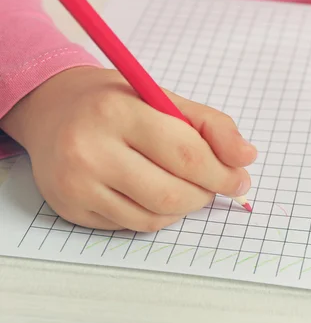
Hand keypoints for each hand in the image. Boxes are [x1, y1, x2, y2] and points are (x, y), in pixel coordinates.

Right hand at [0, 66, 256, 230]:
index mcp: (117, 112)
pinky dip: (158, 214)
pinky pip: (133, 225)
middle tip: (215, 184)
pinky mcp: (71, 209)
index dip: (222, 173)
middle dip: (206, 193)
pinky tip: (155, 192)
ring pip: (155, 217)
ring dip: (184, 206)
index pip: (185, 154)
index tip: (240, 179)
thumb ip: (210, 125)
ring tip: (186, 185)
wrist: (53, 110)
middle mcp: (89, 150)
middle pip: (171, 193)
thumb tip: (246, 157)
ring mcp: (76, 184)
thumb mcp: (163, 97)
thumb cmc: (115, 102)